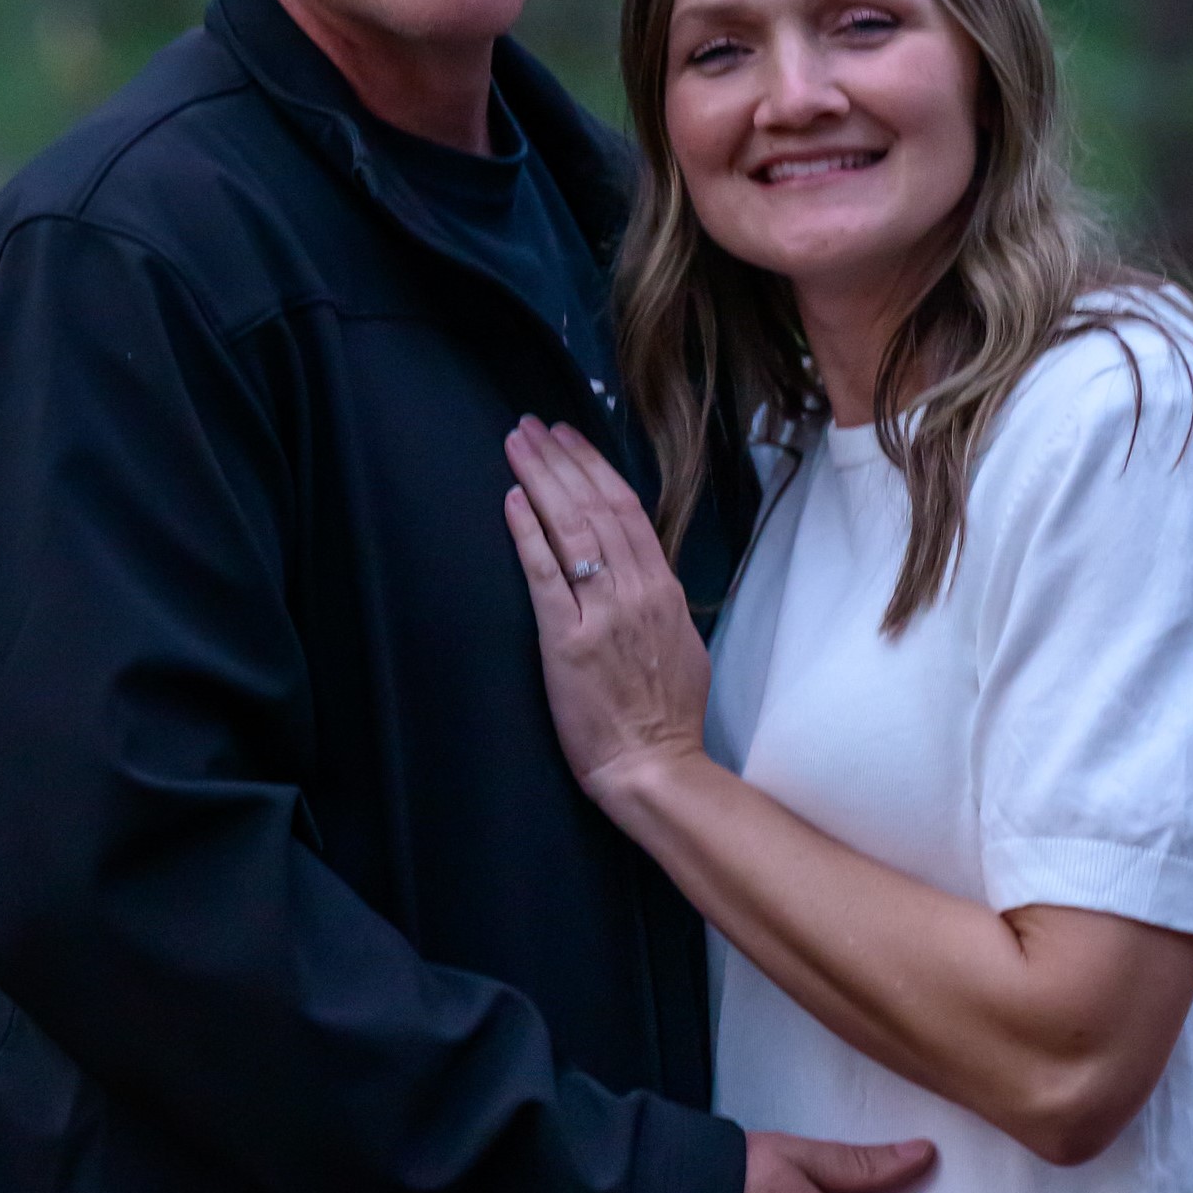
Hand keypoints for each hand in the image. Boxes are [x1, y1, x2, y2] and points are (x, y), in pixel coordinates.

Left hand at [503, 418, 710, 801]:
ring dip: (541, 480)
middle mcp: (636, 591)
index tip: (568, 437)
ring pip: (572, 528)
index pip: (627, 508)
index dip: (593, 467)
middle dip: (561, 459)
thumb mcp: (681, 643)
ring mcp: (602, 614)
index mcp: (662, 589)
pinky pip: (546, 575)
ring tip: (517, 445)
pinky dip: (527, 533)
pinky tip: (511, 501)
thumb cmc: (666, 716)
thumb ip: (659, 600)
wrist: (656, 767)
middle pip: (596, 506)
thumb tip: (640, 570)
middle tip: (532, 425)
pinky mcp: (568, 642)